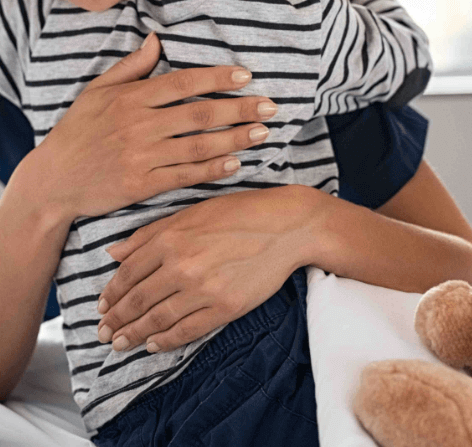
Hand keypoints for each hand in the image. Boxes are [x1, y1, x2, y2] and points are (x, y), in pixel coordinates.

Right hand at [20, 33, 275, 220]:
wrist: (52, 181)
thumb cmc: (77, 132)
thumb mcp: (96, 91)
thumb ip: (131, 66)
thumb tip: (157, 39)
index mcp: (131, 98)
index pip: (182, 83)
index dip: (216, 79)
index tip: (245, 76)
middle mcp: (139, 125)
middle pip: (199, 114)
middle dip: (239, 109)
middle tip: (270, 106)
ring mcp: (142, 156)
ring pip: (197, 145)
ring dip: (235, 139)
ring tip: (262, 132)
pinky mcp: (142, 185)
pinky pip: (185, 175)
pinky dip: (212, 169)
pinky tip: (235, 163)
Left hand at [95, 186, 319, 353]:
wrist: (287, 226)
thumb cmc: (241, 212)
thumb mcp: (193, 211)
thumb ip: (150, 233)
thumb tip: (113, 253)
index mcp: (171, 237)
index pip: (128, 273)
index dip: (111, 293)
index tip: (102, 306)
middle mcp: (182, 265)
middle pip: (137, 300)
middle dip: (116, 320)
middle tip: (103, 333)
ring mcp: (203, 289)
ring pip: (157, 319)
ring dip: (134, 335)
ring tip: (120, 343)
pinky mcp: (225, 307)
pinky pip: (186, 331)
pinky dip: (165, 341)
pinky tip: (153, 344)